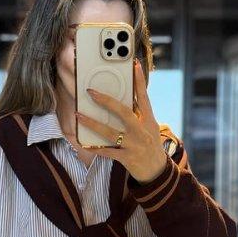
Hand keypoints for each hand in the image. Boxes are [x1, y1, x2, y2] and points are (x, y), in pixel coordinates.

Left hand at [75, 58, 167, 182]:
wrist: (157, 171)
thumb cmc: (151, 145)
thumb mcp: (150, 127)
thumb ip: (139, 114)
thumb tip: (123, 99)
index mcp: (149, 120)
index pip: (144, 97)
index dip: (139, 81)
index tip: (134, 65)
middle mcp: (142, 131)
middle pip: (124, 112)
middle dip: (106, 101)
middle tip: (91, 92)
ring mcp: (134, 145)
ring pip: (111, 132)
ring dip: (93, 123)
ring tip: (79, 115)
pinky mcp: (127, 158)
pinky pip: (107, 152)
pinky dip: (95, 148)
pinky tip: (84, 143)